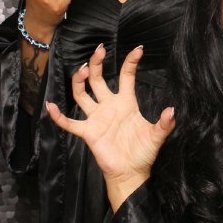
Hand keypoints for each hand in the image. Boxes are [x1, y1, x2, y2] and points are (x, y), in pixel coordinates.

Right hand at [47, 45, 174, 209]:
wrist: (131, 173)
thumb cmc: (143, 153)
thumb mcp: (156, 136)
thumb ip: (165, 124)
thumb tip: (172, 111)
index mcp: (126, 102)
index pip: (126, 77)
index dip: (131, 62)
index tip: (138, 49)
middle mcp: (109, 106)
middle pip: (98, 79)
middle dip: (97, 64)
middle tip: (98, 50)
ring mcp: (97, 118)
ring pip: (83, 94)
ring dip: (80, 81)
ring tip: (82, 70)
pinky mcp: (88, 132)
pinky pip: (70, 123)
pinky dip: (59, 117)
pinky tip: (50, 107)